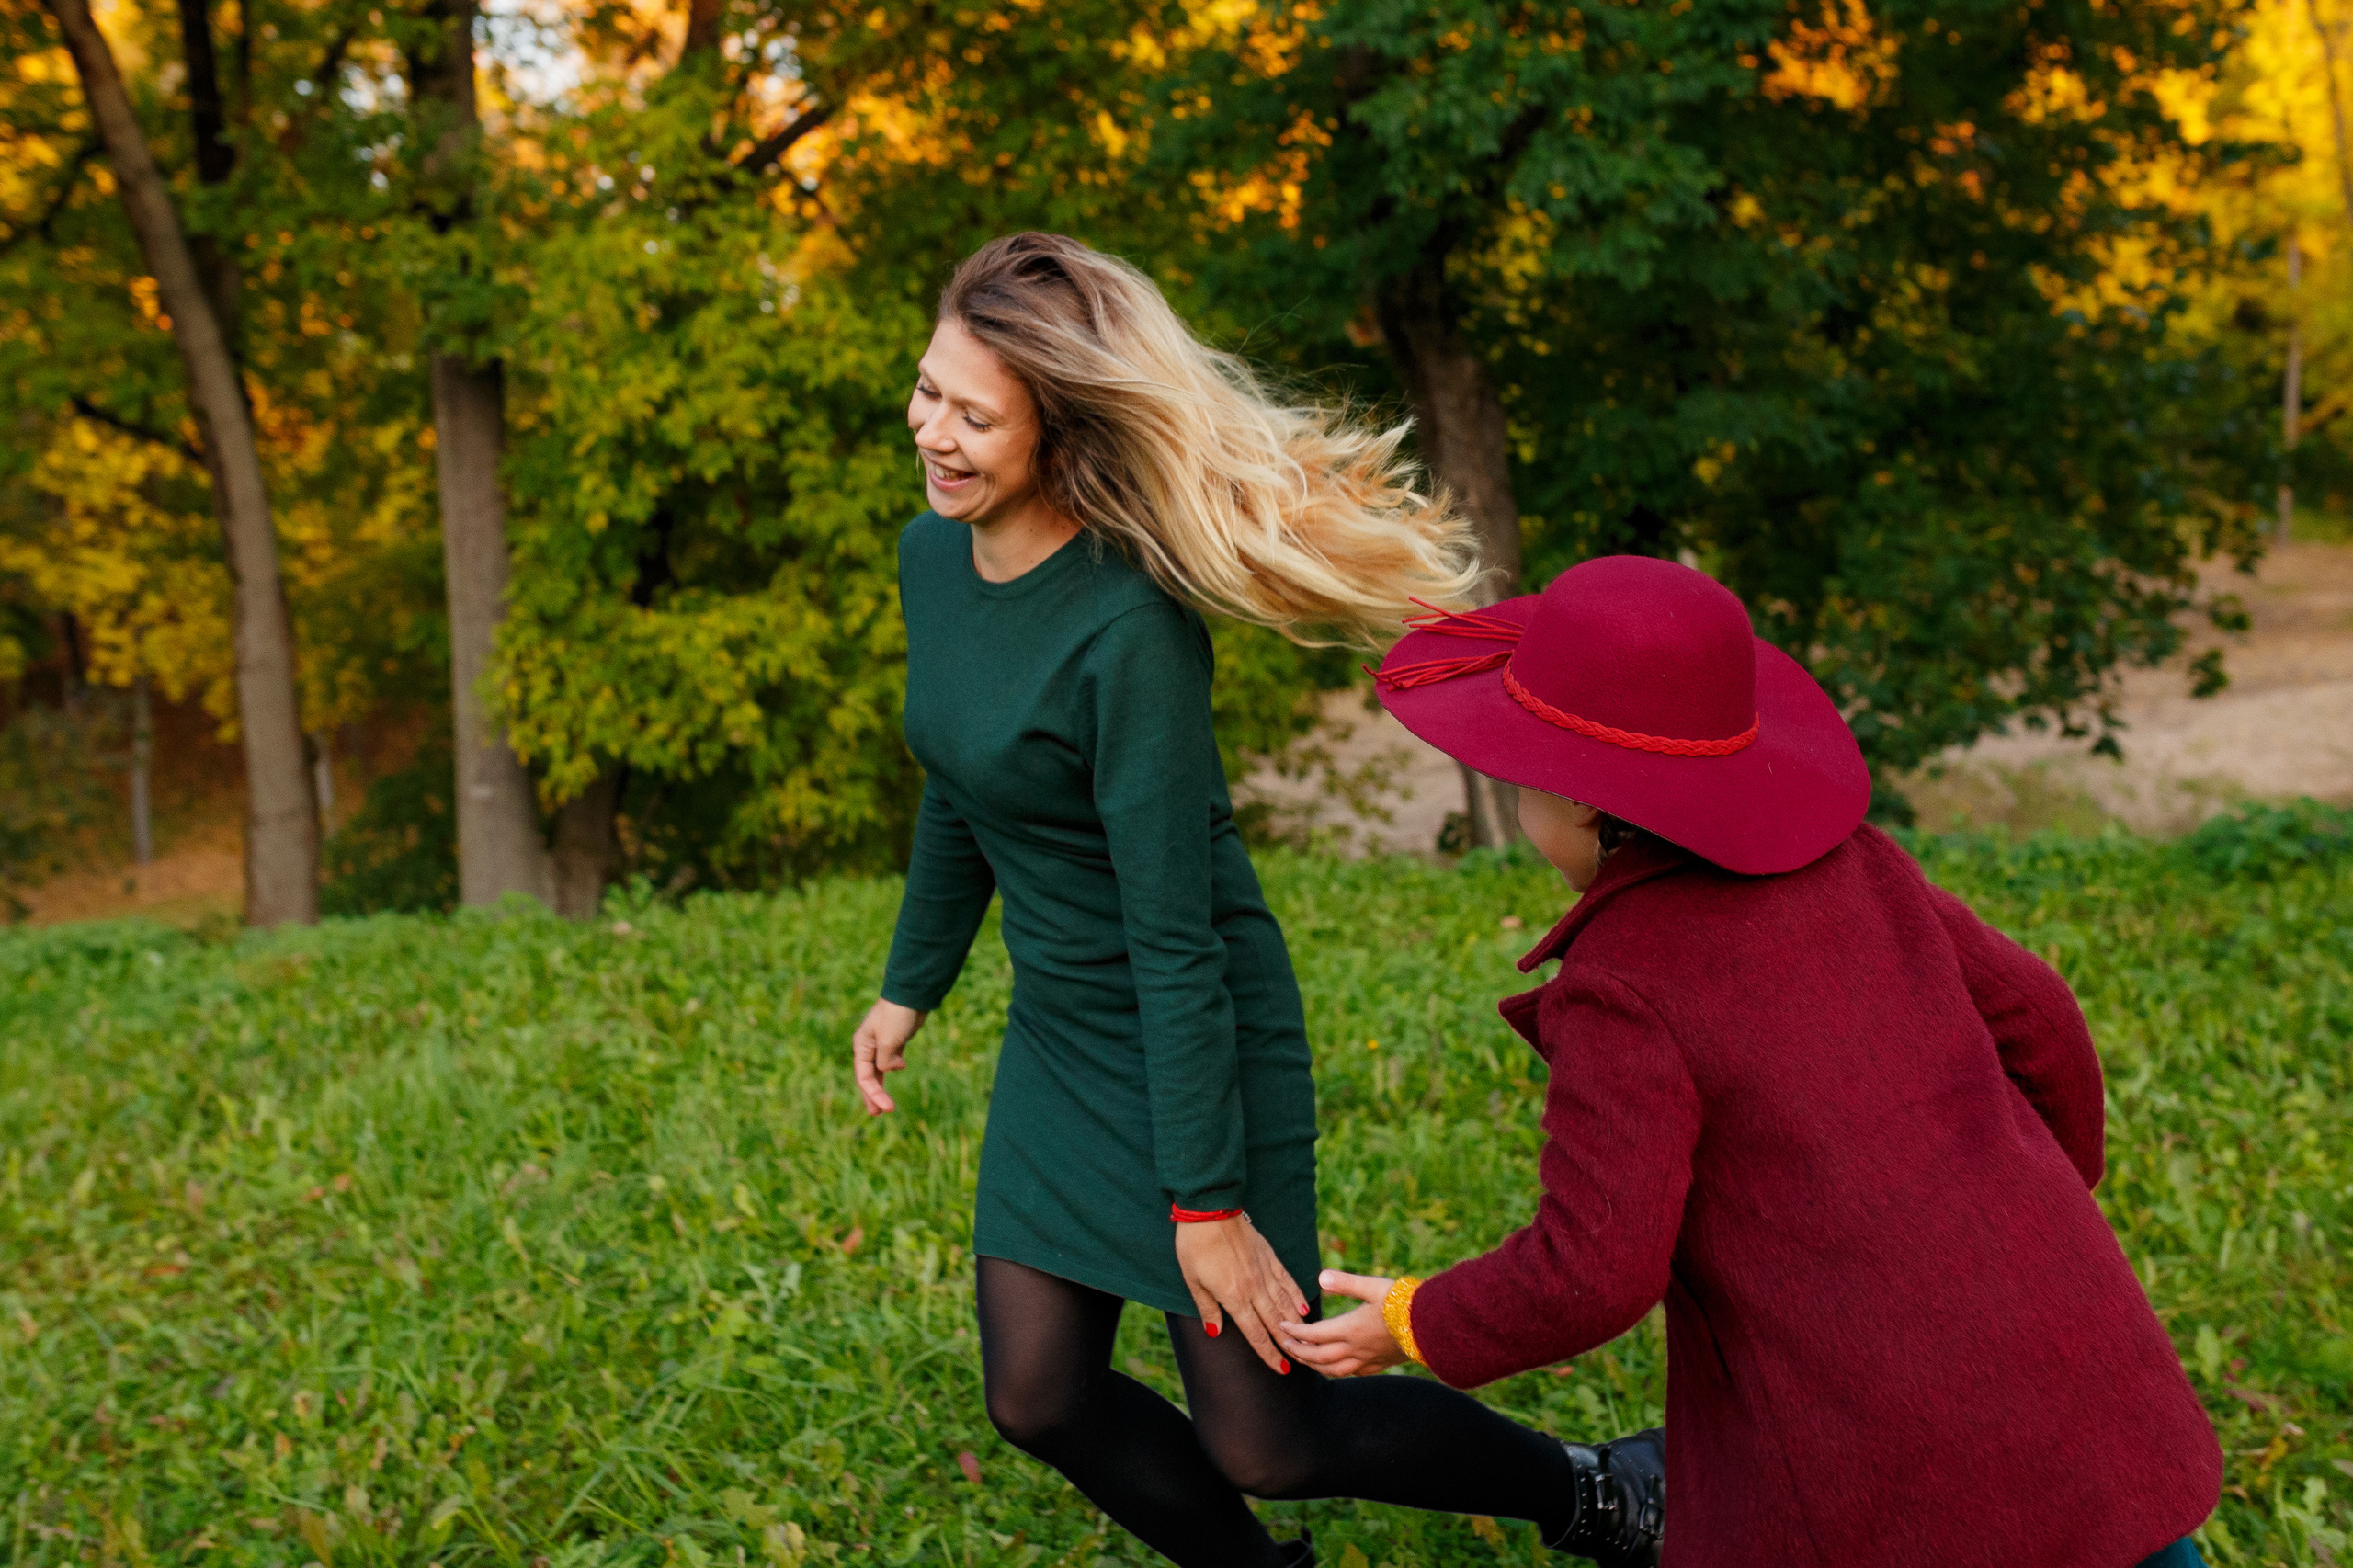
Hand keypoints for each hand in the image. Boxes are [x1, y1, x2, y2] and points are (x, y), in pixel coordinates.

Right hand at [852, 998, 926, 1114]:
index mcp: (862, 1045)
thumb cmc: (896, 1015)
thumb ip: (886, 1061)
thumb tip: (890, 1070)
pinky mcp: (895, 1041)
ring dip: (881, 1086)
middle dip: (873, 1095)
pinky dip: (894, 1067)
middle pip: (868, 1076)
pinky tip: (900, 1068)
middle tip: (878, 1114)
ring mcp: (882, 1044)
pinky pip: (890, 1060)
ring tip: (885, 1104)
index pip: (864, 1077)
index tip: (888, 1108)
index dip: (874, 1094)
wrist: (912, 995)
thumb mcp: (889, 1041)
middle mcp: (869, 1046)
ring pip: (879, 1070)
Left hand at [1174, 1216, 1310, 1374]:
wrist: (1210, 1210)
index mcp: (1234, 1297)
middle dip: (1288, 1344)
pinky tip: (1304, 1306)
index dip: (1269, 1354)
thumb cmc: (1195, 1247)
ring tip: (1308, 1339)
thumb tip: (1214, 1332)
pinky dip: (1297, 1295)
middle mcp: (1254, 1288)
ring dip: (1296, 1324)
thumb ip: (1207, 1308)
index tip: (1282, 1369)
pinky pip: (1287, 1280)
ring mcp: (1264, 1271)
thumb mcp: (1193, 1281)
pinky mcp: (1269, 1257)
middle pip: (1275, 1322)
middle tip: (1302, 1361)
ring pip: (1285, 1303)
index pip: (1255, 1333)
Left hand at [1276, 1269, 1408, 1377]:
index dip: (1295, 1332)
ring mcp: (1368, 1360)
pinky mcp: (1380, 1364)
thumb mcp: (1374, 1286)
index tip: (1281, 1326)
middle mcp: (1356, 1349)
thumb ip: (1346, 1283)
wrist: (1434, 1327)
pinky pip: (1352, 1373)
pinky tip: (1336, 1366)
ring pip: (1333, 1370)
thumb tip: (1320, 1277)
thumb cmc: (1405, 1303)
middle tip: (1284, 1345)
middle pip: (1318, 1357)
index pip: (1314, 1335)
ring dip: (1314, 1365)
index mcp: (1350, 1329)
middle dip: (1298, 1351)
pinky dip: (1337, 1371)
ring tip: (1303, 1358)